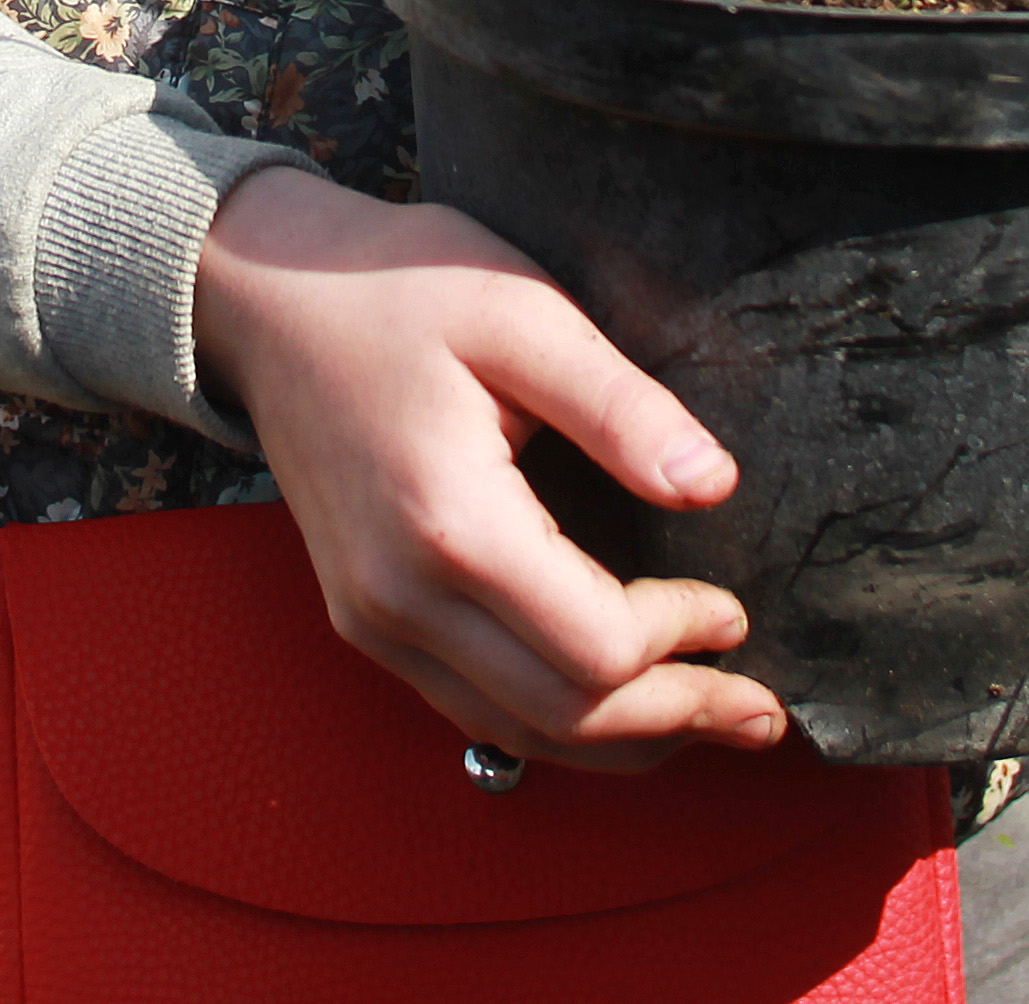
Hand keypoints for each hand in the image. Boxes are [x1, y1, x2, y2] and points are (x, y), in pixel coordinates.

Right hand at [191, 166, 786, 769]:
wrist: (267, 297)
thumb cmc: (394, 288)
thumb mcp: (523, 313)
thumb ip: (621, 406)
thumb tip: (713, 484)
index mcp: (449, 521)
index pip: (595, 645)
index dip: (681, 641)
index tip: (733, 609)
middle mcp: (399, 595)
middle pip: (563, 714)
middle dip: (675, 719)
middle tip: (761, 712)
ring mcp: (372, 616)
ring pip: (517, 730)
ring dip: (621, 740)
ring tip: (707, 721)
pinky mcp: (364, 616)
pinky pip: (471, 707)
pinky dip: (554, 722)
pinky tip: (612, 704)